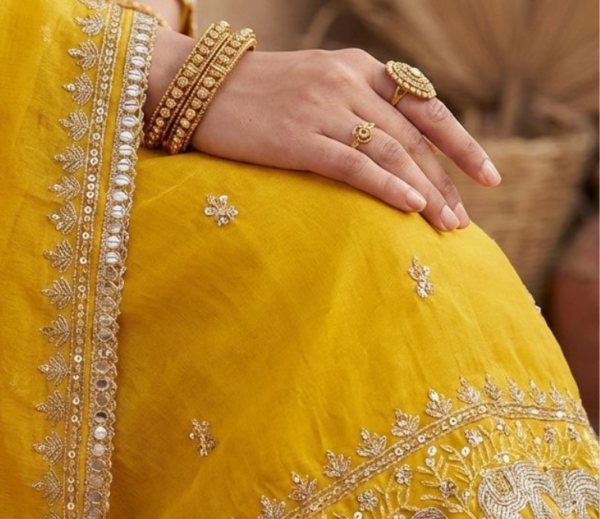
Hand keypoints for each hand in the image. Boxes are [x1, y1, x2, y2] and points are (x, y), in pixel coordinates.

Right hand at [148, 33, 501, 230]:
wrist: (195, 87)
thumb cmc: (254, 97)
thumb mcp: (313, 87)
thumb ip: (352, 107)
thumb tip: (388, 151)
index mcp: (358, 68)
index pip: (425, 106)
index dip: (460, 144)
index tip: (486, 177)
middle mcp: (348, 82)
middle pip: (415, 136)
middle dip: (446, 182)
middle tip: (465, 222)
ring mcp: (323, 107)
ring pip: (391, 152)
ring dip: (426, 192)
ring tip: (448, 227)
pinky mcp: (298, 137)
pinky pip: (354, 163)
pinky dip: (387, 186)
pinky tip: (412, 208)